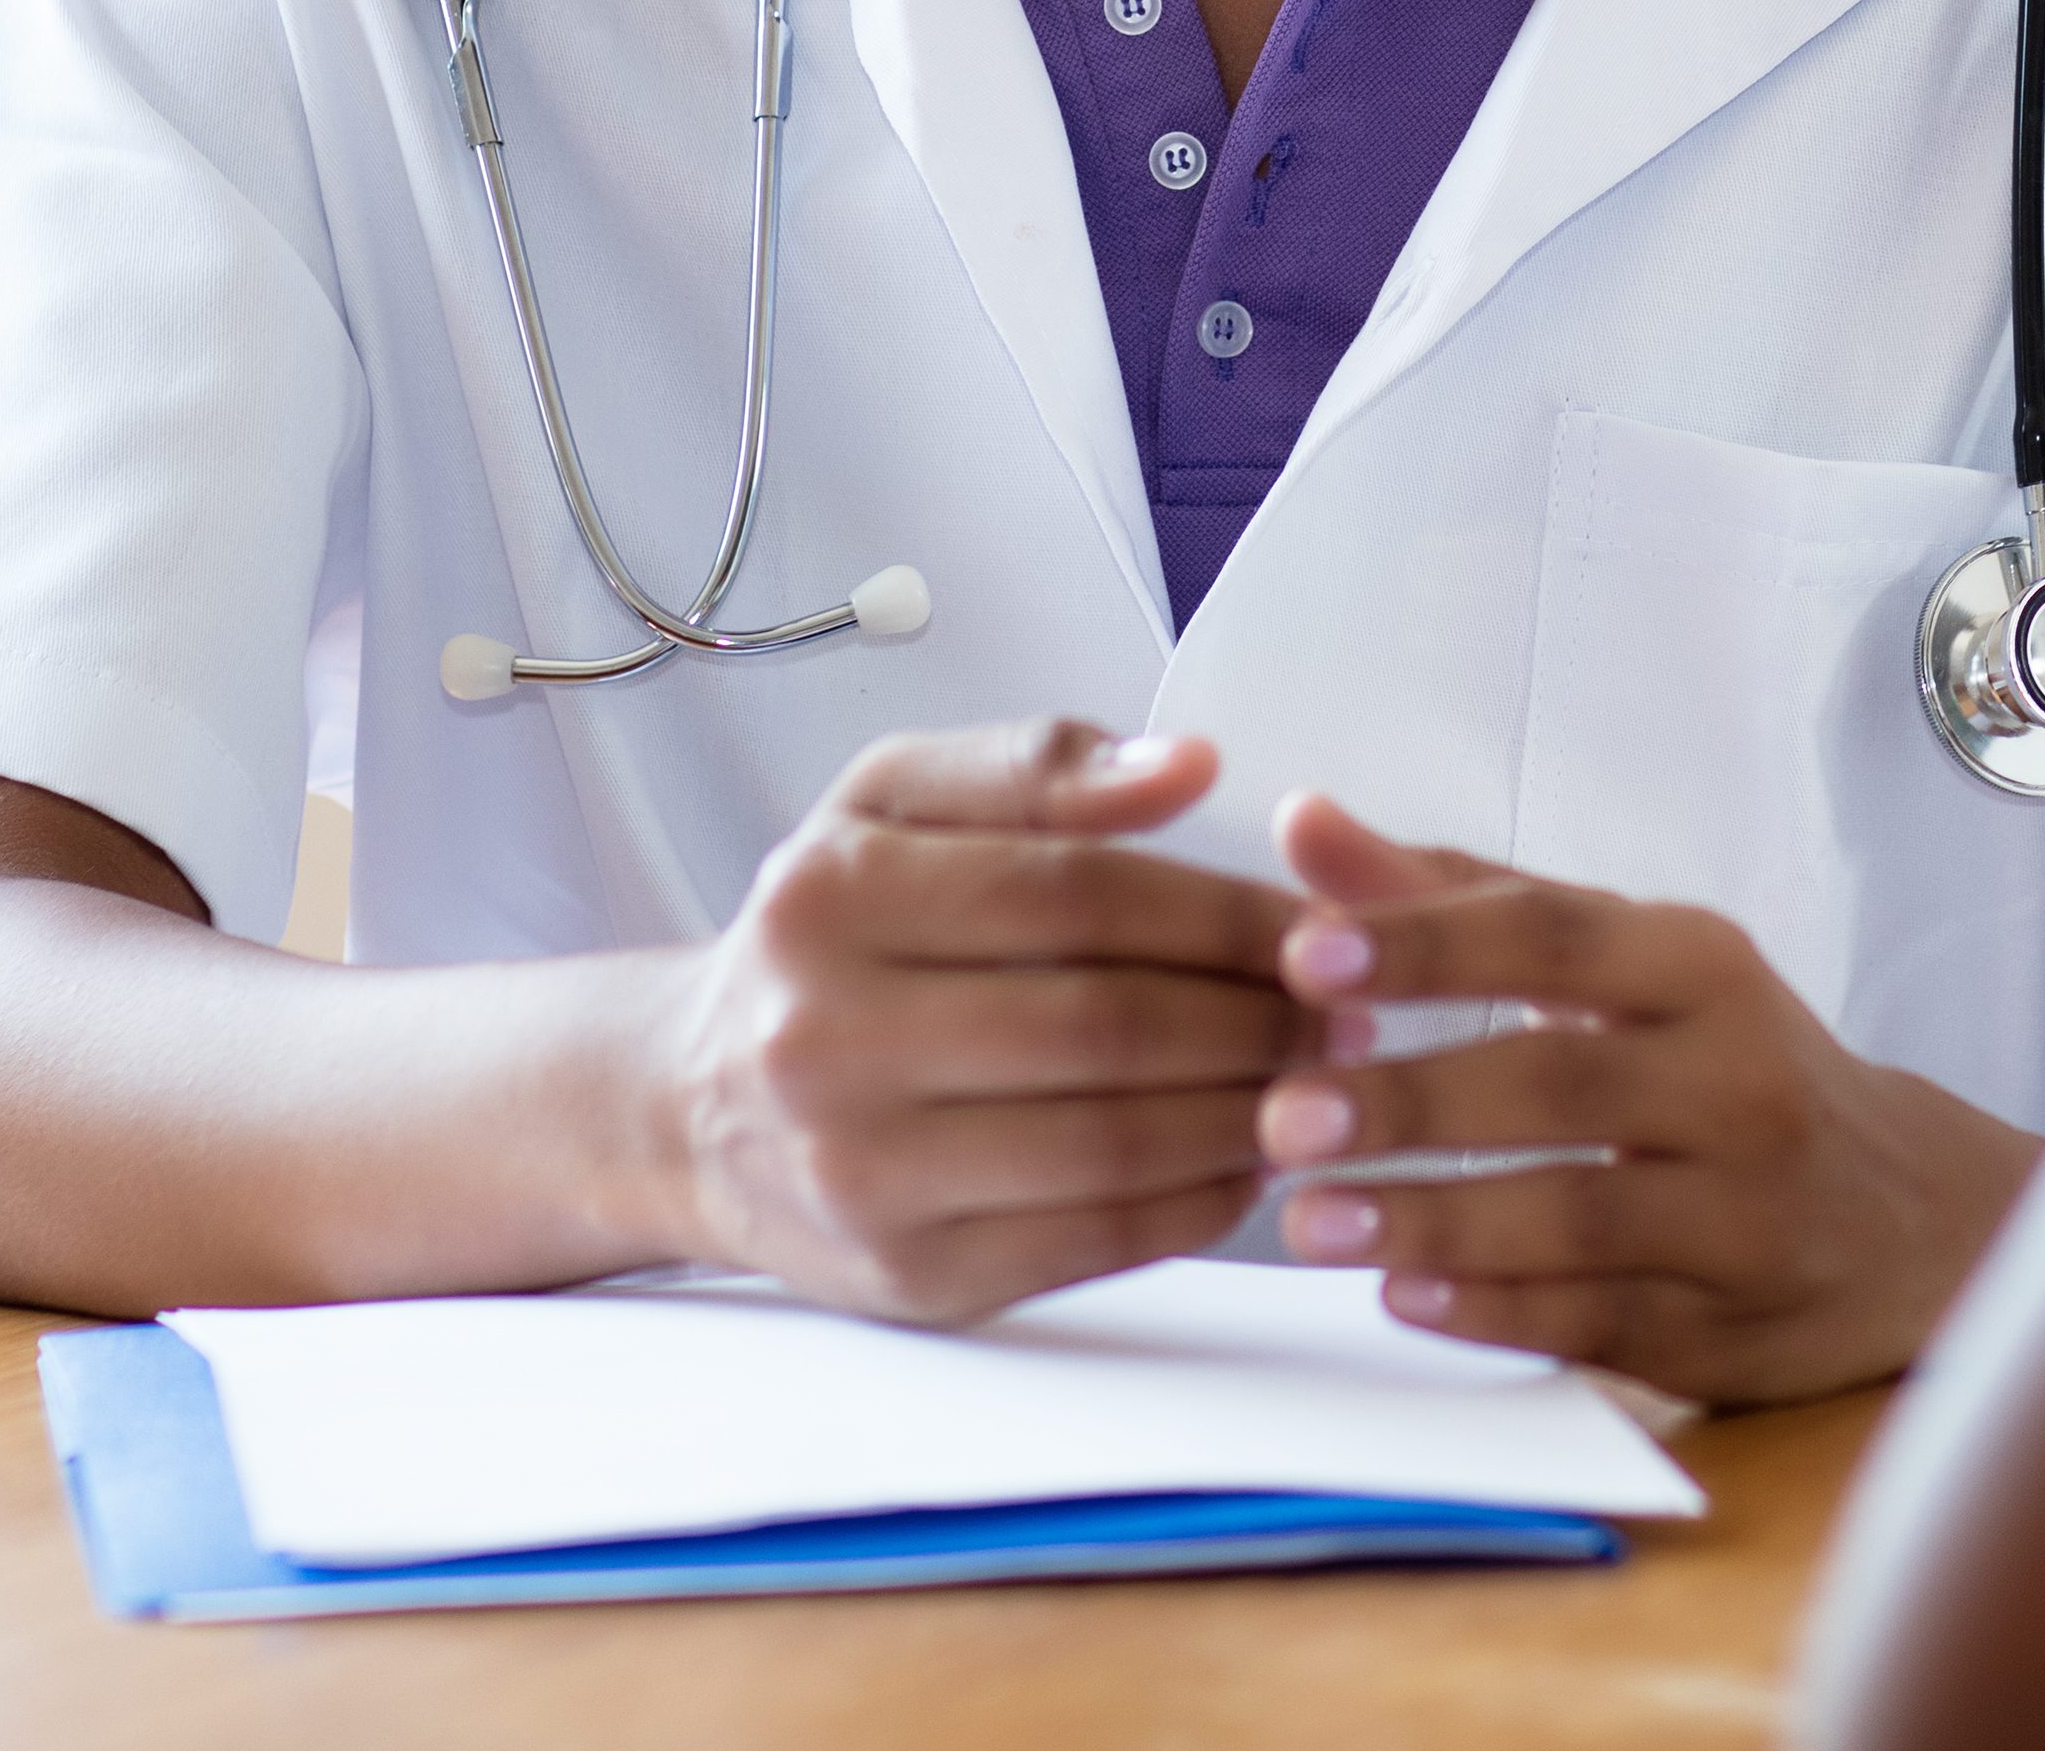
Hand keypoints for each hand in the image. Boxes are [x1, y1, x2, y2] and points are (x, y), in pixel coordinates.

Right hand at [655, 721, 1313, 1322]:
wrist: (695, 1108)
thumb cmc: (826, 940)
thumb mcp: (891, 802)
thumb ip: (1037, 765)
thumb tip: (1191, 765)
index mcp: (832, 897)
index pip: (1077, 895)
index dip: (1224, 911)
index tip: (1319, 921)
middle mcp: (827, 1040)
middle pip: (1107, 1026)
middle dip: (1260, 1018)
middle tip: (1350, 1010)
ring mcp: (864, 1174)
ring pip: (1115, 1144)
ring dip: (1251, 1114)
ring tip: (1320, 1081)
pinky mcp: (911, 1278)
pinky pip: (1098, 1239)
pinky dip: (1202, 1202)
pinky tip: (1250, 1159)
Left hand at [1249, 794, 2039, 1403]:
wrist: (1905, 1217)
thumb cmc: (1716, 1063)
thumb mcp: (1617, 964)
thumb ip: (1452, 899)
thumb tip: (1299, 822)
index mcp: (1700, 966)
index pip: (1553, 936)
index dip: (1427, 942)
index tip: (1301, 952)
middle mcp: (1736, 1080)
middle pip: (1560, 1081)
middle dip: (1412, 1099)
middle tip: (1281, 1117)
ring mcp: (1742, 1214)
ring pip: (1578, 1215)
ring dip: (1434, 1220)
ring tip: (1307, 1223)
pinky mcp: (1728, 1330)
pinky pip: (1598, 1321)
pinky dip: (1495, 1312)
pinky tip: (1402, 1296)